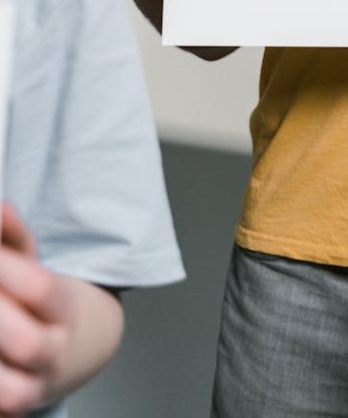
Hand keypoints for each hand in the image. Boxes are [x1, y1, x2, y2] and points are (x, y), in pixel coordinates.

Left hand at [0, 204, 121, 414]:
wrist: (80, 352)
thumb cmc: (53, 303)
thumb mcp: (40, 266)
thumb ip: (16, 238)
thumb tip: (0, 209)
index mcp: (69, 311)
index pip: (40, 290)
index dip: (8, 269)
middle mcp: (56, 356)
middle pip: (27, 343)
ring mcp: (34, 390)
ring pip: (10, 390)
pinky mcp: (14, 410)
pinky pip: (0, 404)